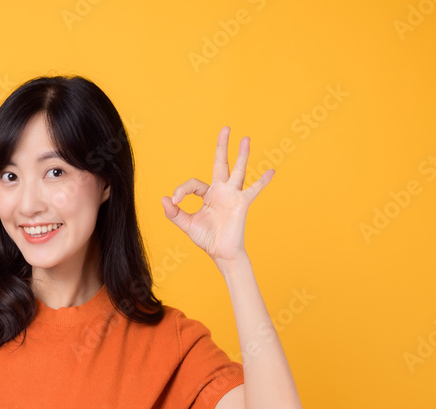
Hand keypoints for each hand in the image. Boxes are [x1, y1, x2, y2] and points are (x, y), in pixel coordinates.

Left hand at [160, 127, 273, 262]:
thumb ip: (174, 213)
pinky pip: (254, 190)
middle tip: (226, 128)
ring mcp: (233, 195)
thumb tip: (164, 198)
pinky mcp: (241, 203)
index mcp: (208, 195)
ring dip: (242, 155)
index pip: (193, 184)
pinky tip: (271, 171)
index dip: (181, 190)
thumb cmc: (206, 238)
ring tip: (245, 138)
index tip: (175, 201)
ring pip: (238, 171)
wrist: (220, 253)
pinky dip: (262, 181)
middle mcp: (221, 191)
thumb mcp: (186, 224)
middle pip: (221, 164)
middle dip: (222, 146)